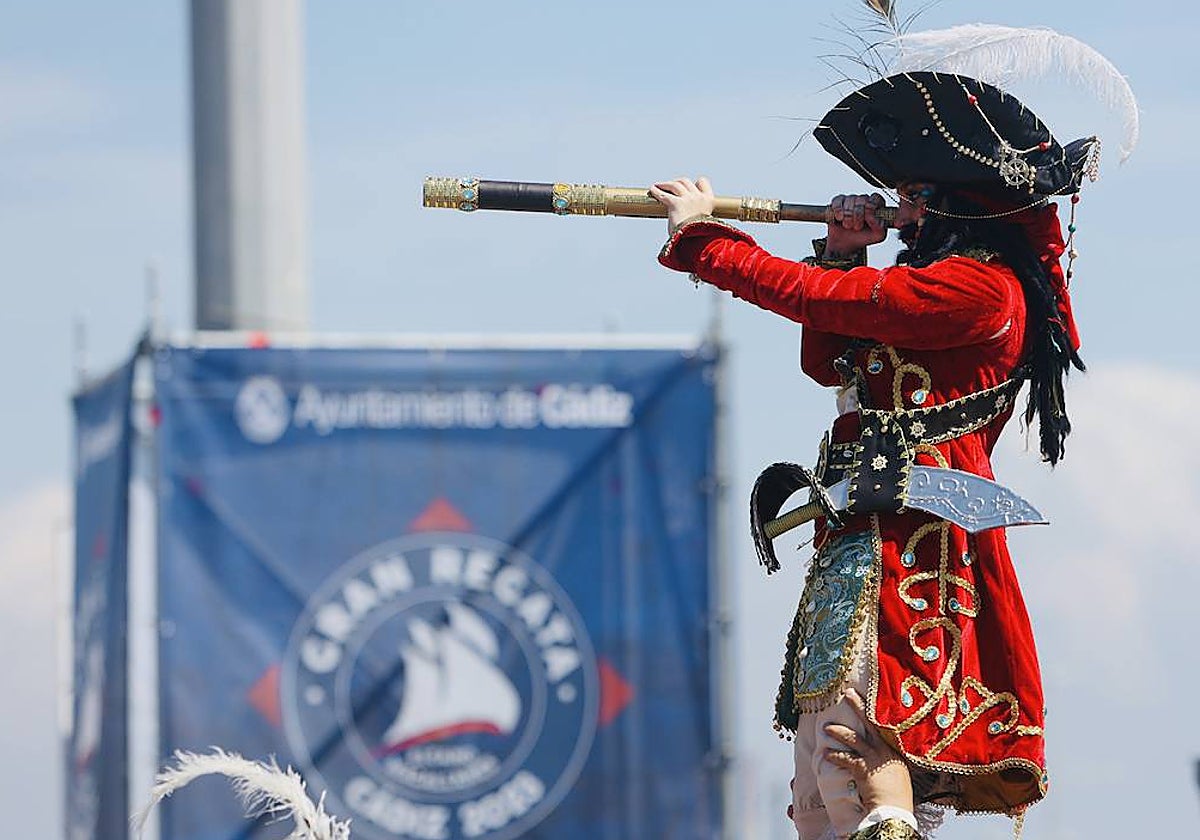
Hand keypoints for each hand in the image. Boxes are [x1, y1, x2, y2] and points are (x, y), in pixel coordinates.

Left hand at [649, 177, 715, 233]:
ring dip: (666, 184)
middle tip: (670, 187)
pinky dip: (656, 191)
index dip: (694, 183)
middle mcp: (698, 197)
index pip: (702, 182)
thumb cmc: (698, 236)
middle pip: (685, 181)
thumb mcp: (702, 222)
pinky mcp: (675, 204)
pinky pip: (663, 195)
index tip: (689, 186)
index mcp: (708, 201)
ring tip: (659, 186)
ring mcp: (687, 199)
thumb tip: (687, 220)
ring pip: (674, 185)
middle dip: (677, 182)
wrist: (697, 241)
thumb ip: (696, 216)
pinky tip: (652, 190)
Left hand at [824, 688, 914, 813]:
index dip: (875, 712)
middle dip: (858, 706)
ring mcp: (875, 758)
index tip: (868, 699)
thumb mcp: (898, 774)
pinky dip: (834, 755)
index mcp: (896, 751)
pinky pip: (845, 758)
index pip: (885, 726)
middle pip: (871, 722)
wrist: (895, 811)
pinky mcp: (863, 768)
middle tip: (848, 693)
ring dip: (838, 731)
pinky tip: (825, 753)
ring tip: (826, 727)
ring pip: (854, 738)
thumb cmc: (898, 796)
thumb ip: (890, 762)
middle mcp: (886, 750)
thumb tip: (881, 759)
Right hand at [826, 193, 886, 256]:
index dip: (871, 206)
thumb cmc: (864, 236)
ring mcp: (851, 199)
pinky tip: (840, 219)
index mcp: (877, 205)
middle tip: (857, 227)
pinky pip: (838, 202)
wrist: (846, 243)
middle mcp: (864, 199)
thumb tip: (871, 216)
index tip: (868, 218)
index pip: (876, 198)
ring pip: (850, 201)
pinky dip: (838, 212)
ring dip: (848, 217)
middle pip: (862, 200)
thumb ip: (880, 225)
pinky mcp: (838, 201)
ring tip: (848, 226)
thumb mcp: (878, 235)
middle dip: (858, 216)